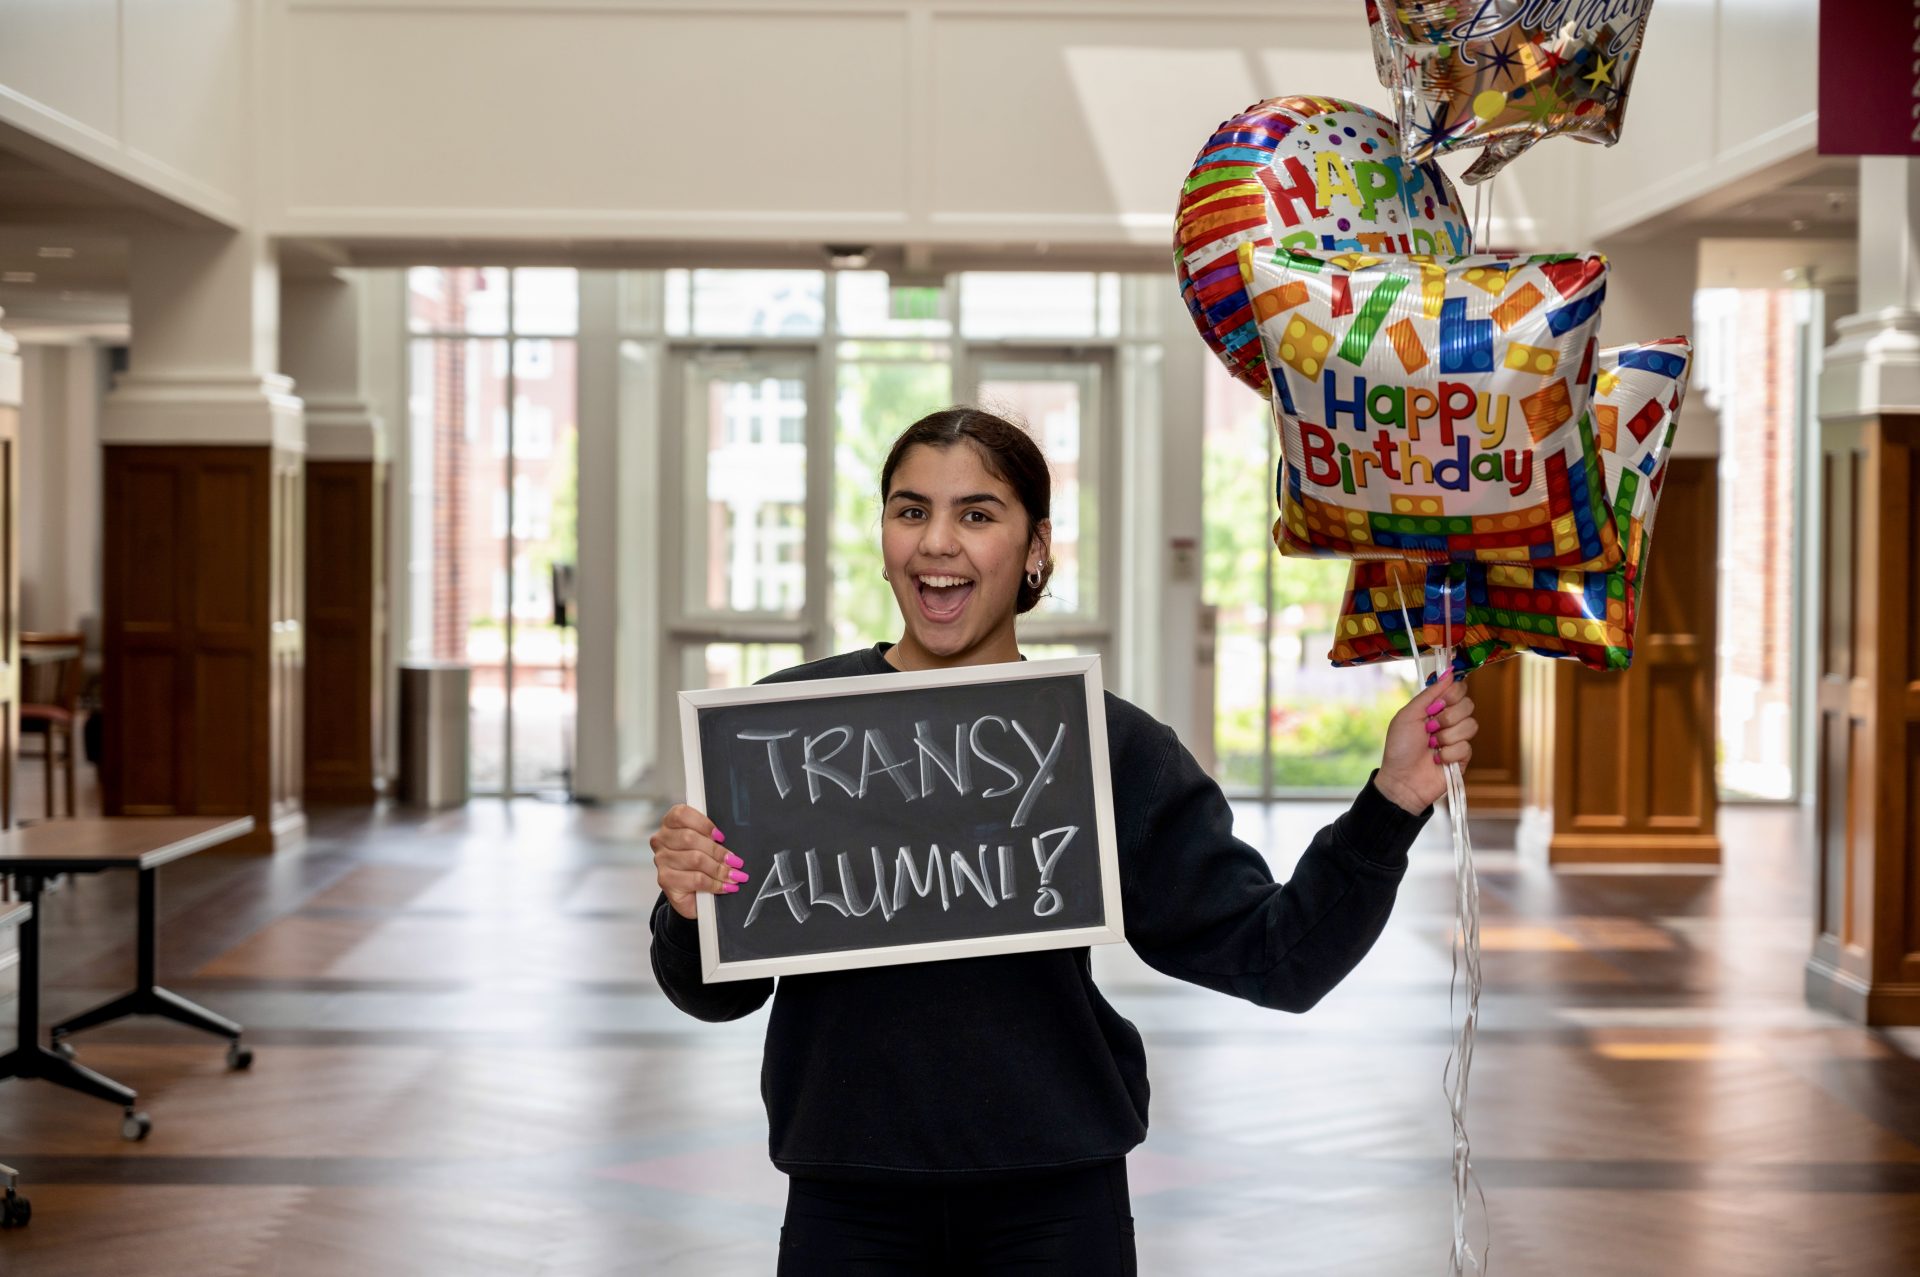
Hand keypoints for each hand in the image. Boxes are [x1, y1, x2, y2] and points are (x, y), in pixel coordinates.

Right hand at [650, 804, 748, 919]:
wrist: (692, 894)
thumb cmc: (699, 864)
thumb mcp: (706, 844)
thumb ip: (712, 837)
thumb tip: (730, 847)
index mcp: (670, 824)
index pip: (681, 814)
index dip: (704, 824)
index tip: (720, 836)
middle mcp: (661, 840)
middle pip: (690, 838)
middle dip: (717, 851)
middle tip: (735, 861)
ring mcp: (661, 860)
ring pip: (695, 859)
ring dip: (719, 869)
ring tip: (733, 875)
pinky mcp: (665, 879)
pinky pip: (695, 879)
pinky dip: (714, 883)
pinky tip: (724, 886)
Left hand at [1374, 670, 1476, 814]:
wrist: (1402, 780)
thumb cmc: (1400, 747)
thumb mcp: (1408, 715)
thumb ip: (1429, 694)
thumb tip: (1449, 673)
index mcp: (1436, 707)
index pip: (1459, 689)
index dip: (1452, 694)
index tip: (1437, 704)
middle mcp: (1449, 720)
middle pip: (1468, 704)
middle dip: (1447, 717)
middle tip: (1430, 727)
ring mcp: (1458, 738)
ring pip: (1470, 725)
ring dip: (1446, 737)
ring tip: (1431, 746)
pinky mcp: (1463, 757)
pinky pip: (1466, 747)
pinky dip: (1448, 754)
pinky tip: (1437, 759)